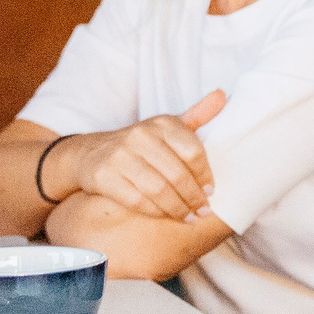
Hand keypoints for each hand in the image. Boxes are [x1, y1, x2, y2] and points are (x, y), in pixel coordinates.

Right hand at [62, 91, 225, 220]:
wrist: (91, 153)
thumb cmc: (141, 144)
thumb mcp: (167, 126)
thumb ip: (197, 115)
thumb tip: (222, 95)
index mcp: (161, 124)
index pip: (192, 151)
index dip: (205, 175)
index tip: (211, 191)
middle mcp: (140, 136)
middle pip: (176, 173)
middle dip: (193, 196)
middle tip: (202, 210)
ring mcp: (120, 156)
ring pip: (158, 189)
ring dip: (177, 208)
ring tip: (188, 217)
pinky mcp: (104, 176)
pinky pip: (136, 200)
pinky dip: (155, 211)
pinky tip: (165, 216)